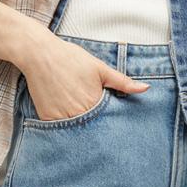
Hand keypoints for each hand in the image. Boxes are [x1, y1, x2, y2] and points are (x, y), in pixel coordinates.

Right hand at [20, 35, 149, 120]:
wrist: (40, 54)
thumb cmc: (71, 58)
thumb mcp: (100, 68)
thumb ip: (123, 82)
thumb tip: (146, 89)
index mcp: (94, 104)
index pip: (109, 123)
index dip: (112, 123)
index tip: (115, 125)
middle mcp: (78, 115)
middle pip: (93, 130)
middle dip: (98, 129)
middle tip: (98, 122)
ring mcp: (61, 119)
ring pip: (77, 132)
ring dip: (82, 130)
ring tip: (84, 121)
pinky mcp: (47, 119)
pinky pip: (59, 131)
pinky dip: (65, 128)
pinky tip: (69, 118)